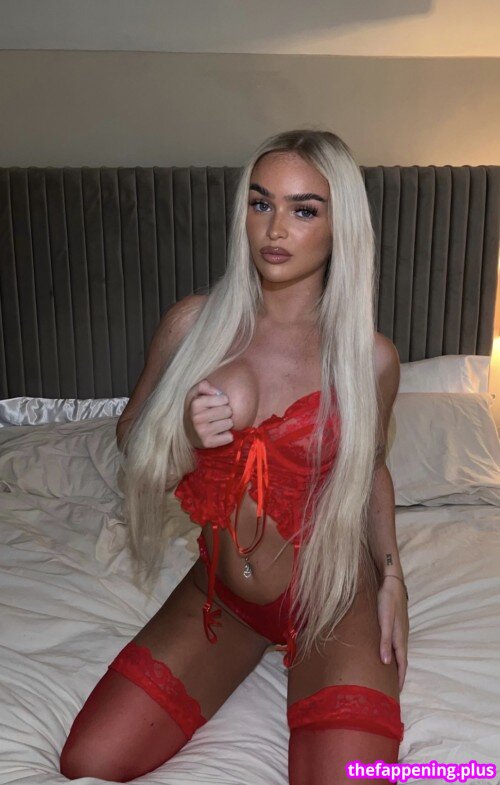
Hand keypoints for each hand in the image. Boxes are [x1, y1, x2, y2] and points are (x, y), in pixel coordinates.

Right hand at [184, 379, 233, 448]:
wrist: (188, 431)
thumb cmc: (195, 409)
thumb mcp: (195, 394)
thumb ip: (204, 386)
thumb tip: (217, 392)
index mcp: (195, 404)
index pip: (224, 399)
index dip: (223, 400)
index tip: (217, 403)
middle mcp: (197, 418)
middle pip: (228, 411)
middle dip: (226, 412)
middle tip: (218, 415)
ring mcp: (202, 432)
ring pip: (229, 423)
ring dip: (226, 423)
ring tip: (218, 423)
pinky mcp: (207, 443)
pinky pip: (229, 437)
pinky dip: (227, 435)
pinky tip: (219, 433)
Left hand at [377, 575, 408, 691]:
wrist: (392, 582)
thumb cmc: (386, 601)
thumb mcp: (384, 621)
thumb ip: (384, 641)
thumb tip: (386, 663)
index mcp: (400, 638)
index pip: (402, 664)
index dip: (399, 678)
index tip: (396, 692)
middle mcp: (402, 637)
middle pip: (402, 661)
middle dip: (399, 675)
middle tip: (392, 688)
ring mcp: (400, 631)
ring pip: (399, 653)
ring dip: (396, 665)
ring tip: (390, 675)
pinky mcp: (397, 625)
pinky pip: (396, 644)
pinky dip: (393, 654)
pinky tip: (387, 653)